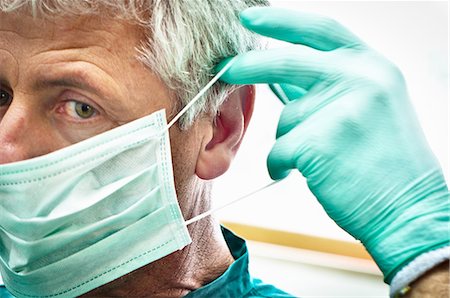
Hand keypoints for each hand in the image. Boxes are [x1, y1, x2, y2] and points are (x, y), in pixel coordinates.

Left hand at [218, 7, 448, 282]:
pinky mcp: (317, 142)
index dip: (282, 21)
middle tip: (228, 68)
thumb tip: (282, 75)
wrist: (409, 212)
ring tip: (323, 161)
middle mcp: (361, 79)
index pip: (320, 31)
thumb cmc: (386, 164)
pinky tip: (308, 174)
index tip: (250, 17)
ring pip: (286, 119)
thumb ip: (329, 86)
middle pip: (287, 62)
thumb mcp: (369, 107)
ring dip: (291, 141)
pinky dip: (282, 165)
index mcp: (373, 67)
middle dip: (250, 65)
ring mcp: (340, 108)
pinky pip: (279, 150)